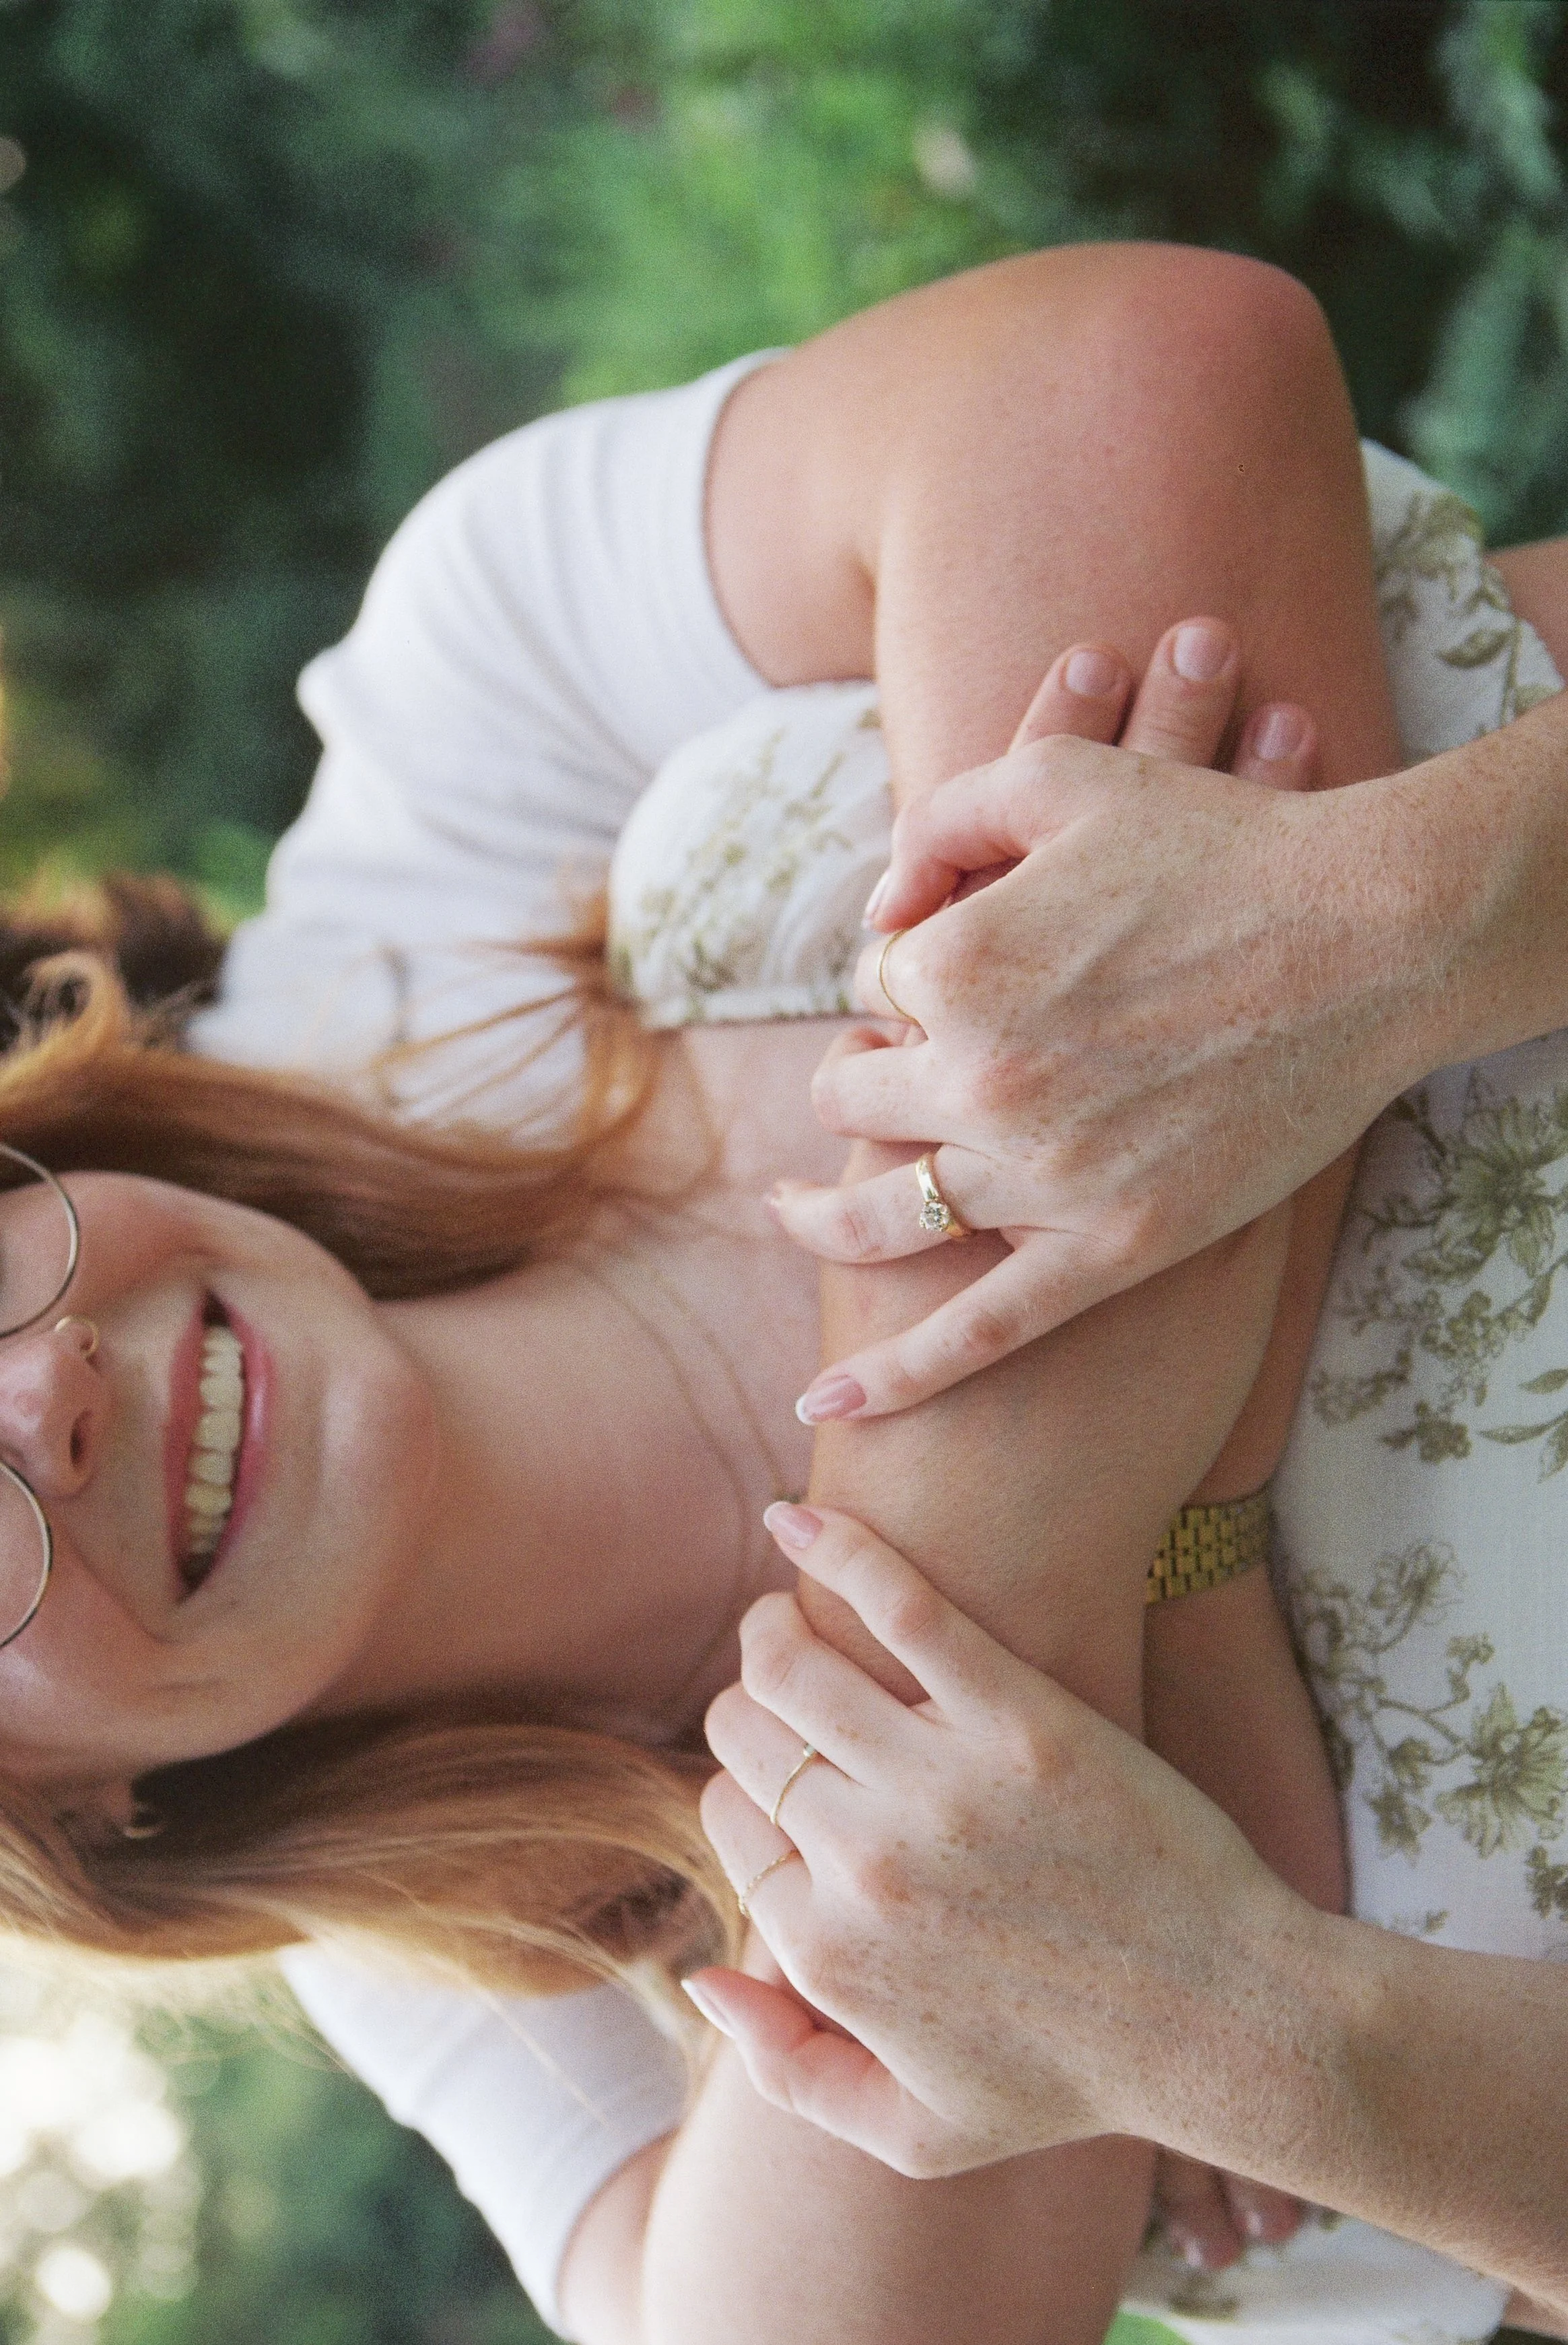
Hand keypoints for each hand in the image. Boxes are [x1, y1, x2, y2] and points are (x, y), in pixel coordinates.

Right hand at [693, 1503, 1304, 2180]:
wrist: (1227, 2020)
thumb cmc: (1075, 2078)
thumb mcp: (916, 2132)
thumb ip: (787, 2070)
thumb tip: (701, 1981)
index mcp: (832, 1953)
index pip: (730, 1820)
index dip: (748, 1790)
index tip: (789, 1777)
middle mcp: (867, 1863)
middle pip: (747, 1732)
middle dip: (749, 1703)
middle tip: (789, 1689)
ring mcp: (942, 1783)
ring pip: (794, 1661)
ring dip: (776, 1625)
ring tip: (798, 1614)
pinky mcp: (1019, 1716)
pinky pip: (899, 1605)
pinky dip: (838, 1549)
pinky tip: (800, 1521)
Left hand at [774, 622, 1409, 1420]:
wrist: (1370, 937)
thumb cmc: (1222, 844)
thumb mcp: (1060, 779)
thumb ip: (939, 824)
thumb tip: (876, 912)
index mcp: (951, 965)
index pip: (873, 987)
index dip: (907, 975)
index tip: (956, 968)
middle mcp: (979, 1078)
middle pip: (854, 1098)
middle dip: (864, 1077)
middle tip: (895, 1067)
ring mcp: (1043, 1175)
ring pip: (883, 1217)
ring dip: (824, 1215)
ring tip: (799, 1211)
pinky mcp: (1112, 1248)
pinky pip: (978, 1333)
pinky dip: (898, 1377)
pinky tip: (826, 1405)